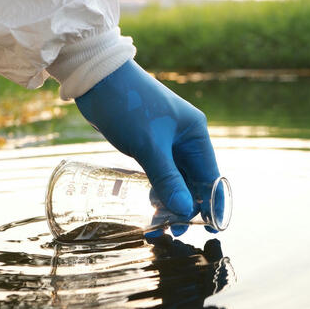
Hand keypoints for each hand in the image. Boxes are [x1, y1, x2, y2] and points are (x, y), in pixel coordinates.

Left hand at [75, 60, 219, 236]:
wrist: (97, 78)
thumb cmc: (128, 106)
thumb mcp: (149, 146)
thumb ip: (167, 179)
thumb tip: (185, 211)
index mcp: (195, 134)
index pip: (211, 176)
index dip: (212, 203)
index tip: (209, 228)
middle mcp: (186, 138)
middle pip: (193, 181)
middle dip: (185, 206)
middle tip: (172, 230)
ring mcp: (167, 141)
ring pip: (176, 179)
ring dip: (169, 201)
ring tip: (157, 224)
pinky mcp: (149, 144)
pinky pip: (159, 173)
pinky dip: (157, 189)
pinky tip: (149, 206)